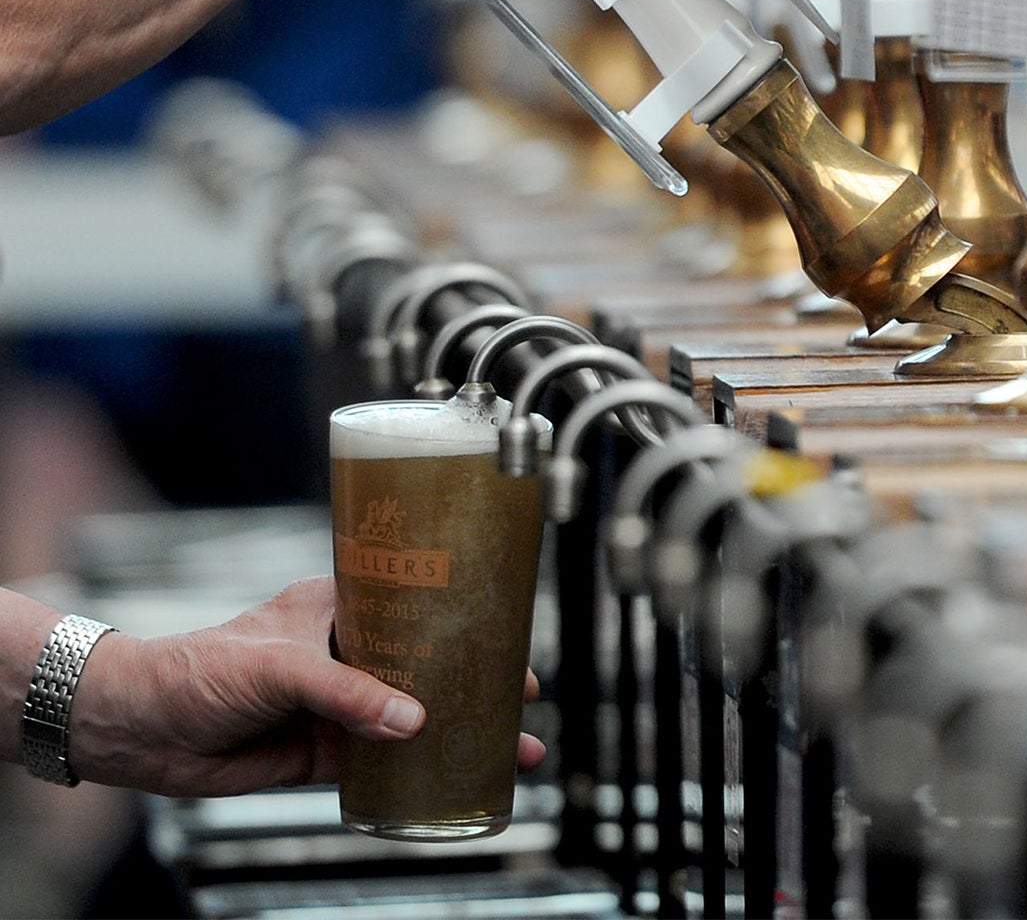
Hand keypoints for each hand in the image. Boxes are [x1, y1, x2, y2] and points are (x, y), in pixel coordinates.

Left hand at [66, 577, 544, 797]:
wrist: (137, 729)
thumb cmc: (200, 669)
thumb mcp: (280, 666)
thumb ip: (346, 693)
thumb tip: (413, 722)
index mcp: (341, 607)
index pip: (418, 607)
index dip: (466, 623)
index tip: (510, 642)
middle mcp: (347, 653)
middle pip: (427, 665)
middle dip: (478, 684)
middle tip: (525, 700)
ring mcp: (338, 705)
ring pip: (413, 718)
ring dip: (458, 734)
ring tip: (512, 752)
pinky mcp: (323, 753)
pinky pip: (382, 765)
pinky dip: (418, 774)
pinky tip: (453, 782)